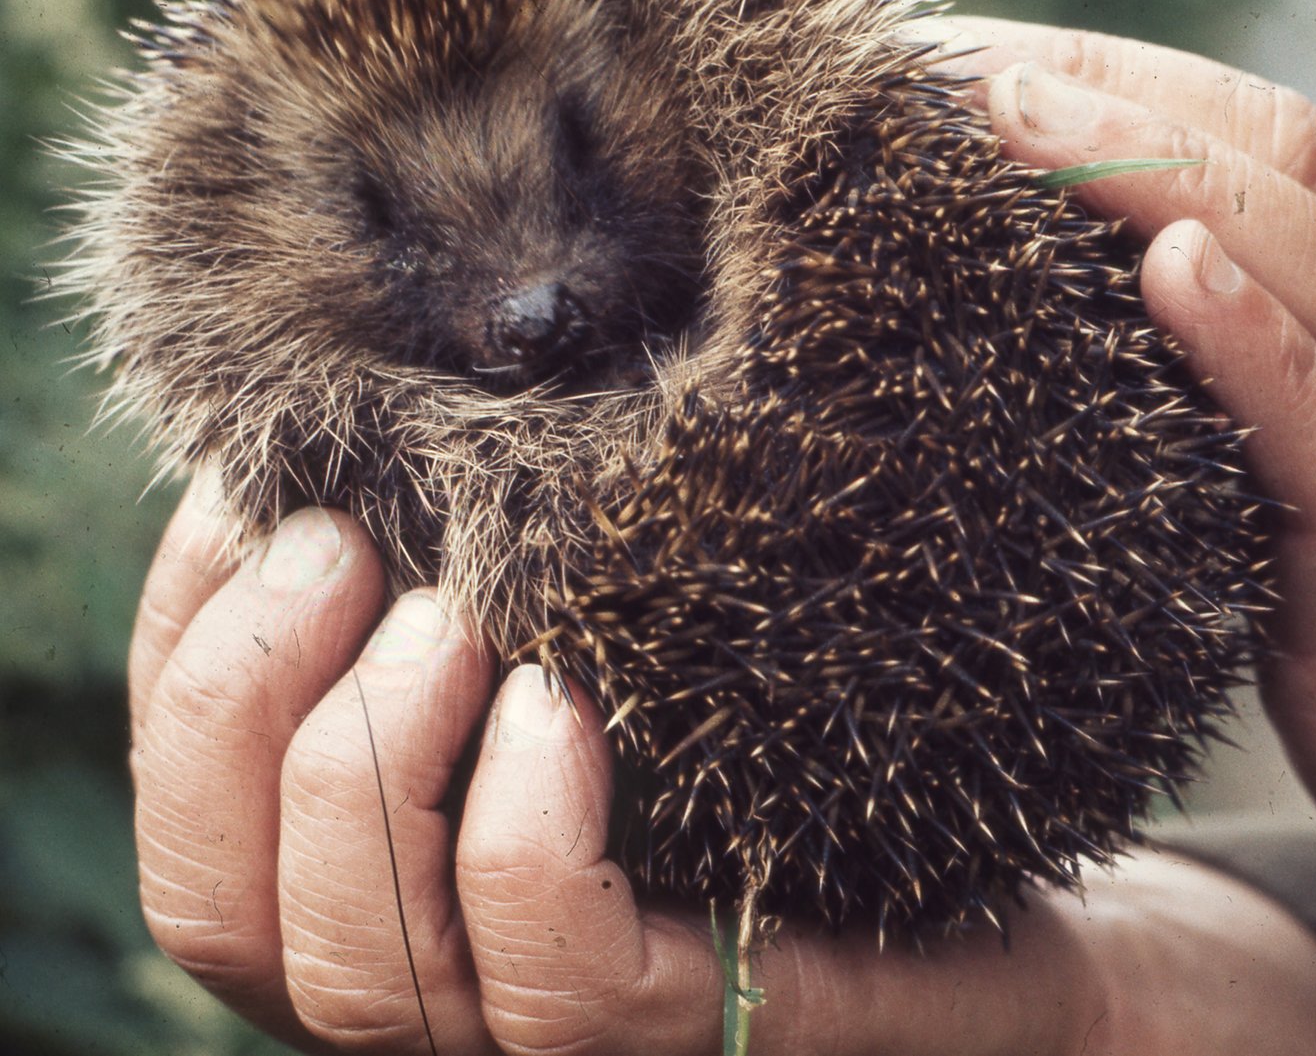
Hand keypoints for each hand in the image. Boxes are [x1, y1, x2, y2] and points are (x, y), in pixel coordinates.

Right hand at [127, 477, 1315, 1053]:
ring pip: (350, 972)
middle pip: (221, 910)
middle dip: (238, 707)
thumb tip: (390, 424)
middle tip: (341, 537)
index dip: (184, 651)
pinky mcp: (709, 1024)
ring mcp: (572, 1021)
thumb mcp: (635, 613)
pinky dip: (522, 836)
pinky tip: (566, 707)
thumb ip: (510, 561)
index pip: (202, 805)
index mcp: (411, 866)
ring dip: (364, 763)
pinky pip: (554, 983)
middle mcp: (456, 966)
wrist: (1025, 882)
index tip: (248, 493)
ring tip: (448, 613)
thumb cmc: (819, 732)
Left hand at [942, 16, 1315, 1054]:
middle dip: (1104, 83)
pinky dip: (1256, 349)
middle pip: (1269, 152)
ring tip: (1013, 110)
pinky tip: (1174, 275)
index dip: (1100, 80)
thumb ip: (1250, 405)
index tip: (953, 64)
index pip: (1242, 140)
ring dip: (1148, 168)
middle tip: (942, 56)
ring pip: (1306, 259)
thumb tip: (1093, 360)